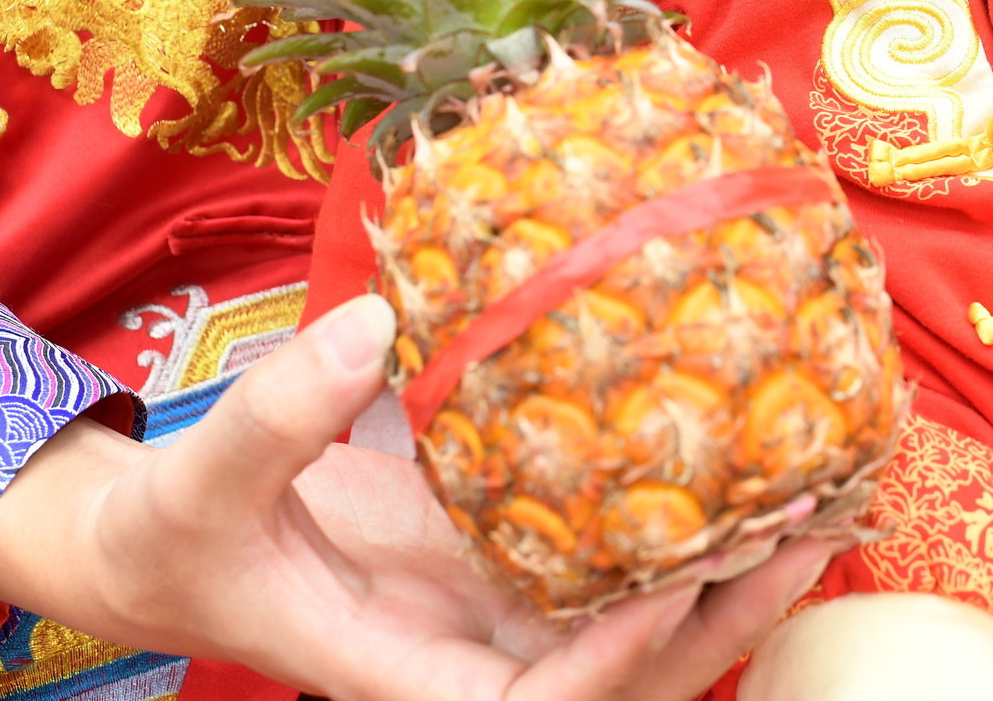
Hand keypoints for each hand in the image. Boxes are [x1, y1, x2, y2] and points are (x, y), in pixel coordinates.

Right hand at [0, 295, 837, 700]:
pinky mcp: (506, 559)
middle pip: (627, 670)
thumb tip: (369, 328)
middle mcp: (476, 653)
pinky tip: (737, 446)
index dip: (614, 658)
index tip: (677, 579)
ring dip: (727, 567)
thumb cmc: (173, 535)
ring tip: (822, 491)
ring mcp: (501, 610)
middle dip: (722, 615)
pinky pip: (608, 551)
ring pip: (638, 614)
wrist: (171, 540)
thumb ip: (275, 416)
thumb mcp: (202, 482)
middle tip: (814, 527)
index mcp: (408, 675)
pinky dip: (675, 512)